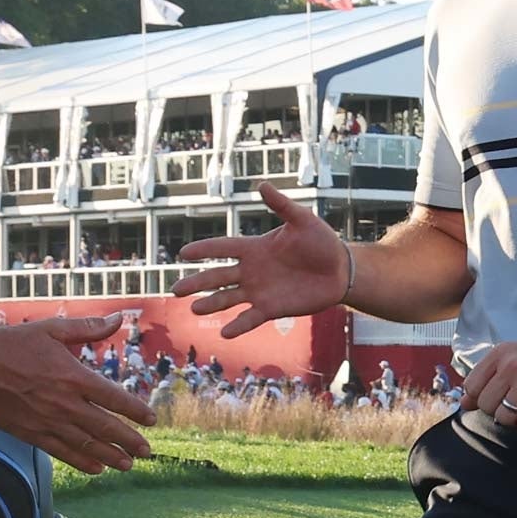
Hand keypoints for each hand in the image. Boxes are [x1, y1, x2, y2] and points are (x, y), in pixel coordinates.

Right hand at [0, 313, 156, 475]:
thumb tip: (118, 319)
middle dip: (129, 440)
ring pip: (86, 444)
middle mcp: (63, 403)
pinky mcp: (30, 433)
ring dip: (110, 456)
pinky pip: (61, 451)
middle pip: (105, 426)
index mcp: (73, 376)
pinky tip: (96, 468)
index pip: (114, 398)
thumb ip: (88, 328)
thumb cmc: (14, 343)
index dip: (136, 410)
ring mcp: (46, 421)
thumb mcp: (53, 329)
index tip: (151, 419)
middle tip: (146, 450)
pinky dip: (81, 461)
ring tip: (127, 464)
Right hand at [172, 182, 347, 337]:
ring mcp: (259, 291)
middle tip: (176, 289)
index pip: (223, 248)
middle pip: (217, 276)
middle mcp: (252, 270)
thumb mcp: (302, 220)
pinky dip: (237, 326)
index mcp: (255, 248)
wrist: (339, 270)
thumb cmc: (321, 241)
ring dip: (211, 304)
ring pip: (228, 298)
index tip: (182, 253)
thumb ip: (281, 205)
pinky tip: (224, 333)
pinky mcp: (272, 308)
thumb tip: (262, 184)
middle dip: (197, 283)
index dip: (203, 250)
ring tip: (194, 309)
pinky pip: (250, 318)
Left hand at [459, 331, 516, 436]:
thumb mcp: (514, 358)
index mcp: (499, 355)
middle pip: (486, 406)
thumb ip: (488, 378)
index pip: (471, 388)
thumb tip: (463, 404)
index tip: (497, 400)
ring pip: (504, 418)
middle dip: (499, 412)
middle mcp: (511, 366)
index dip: (479, 401)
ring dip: (516, 420)